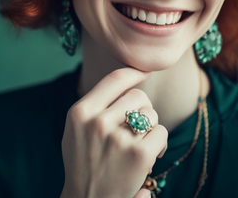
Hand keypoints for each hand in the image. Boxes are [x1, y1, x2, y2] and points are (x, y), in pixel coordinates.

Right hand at [60, 68, 167, 197]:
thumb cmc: (83, 163)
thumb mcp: (76, 130)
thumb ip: (95, 104)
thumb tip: (130, 77)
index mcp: (79, 112)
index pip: (114, 79)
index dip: (133, 73)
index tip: (144, 72)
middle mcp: (97, 122)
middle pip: (137, 96)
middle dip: (142, 110)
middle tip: (137, 129)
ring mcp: (118, 138)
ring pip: (151, 114)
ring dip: (151, 128)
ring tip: (141, 144)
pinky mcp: (138, 155)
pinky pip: (161, 133)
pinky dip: (160, 143)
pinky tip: (150, 156)